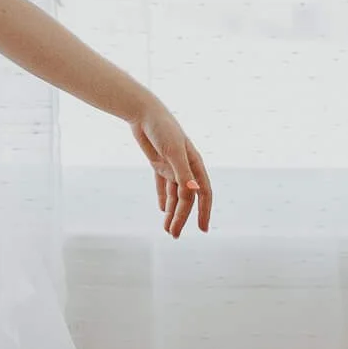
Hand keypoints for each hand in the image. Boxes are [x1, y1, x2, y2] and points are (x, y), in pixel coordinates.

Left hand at [132, 98, 211, 237]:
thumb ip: (183, 172)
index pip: (203, 193)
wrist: (143, 113)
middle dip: (181, 217)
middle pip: (186, 198)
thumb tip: (193, 193)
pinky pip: (163, 185)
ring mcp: (172, 165)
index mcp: (194, 163)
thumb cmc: (162, 128)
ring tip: (168, 229)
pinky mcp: (158, 163)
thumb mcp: (173, 151)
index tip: (202, 229)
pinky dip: (164, 198)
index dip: (204, 211)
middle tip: (174, 235)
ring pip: (174, 194)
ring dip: (172, 212)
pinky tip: (162, 210)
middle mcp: (185, 167)